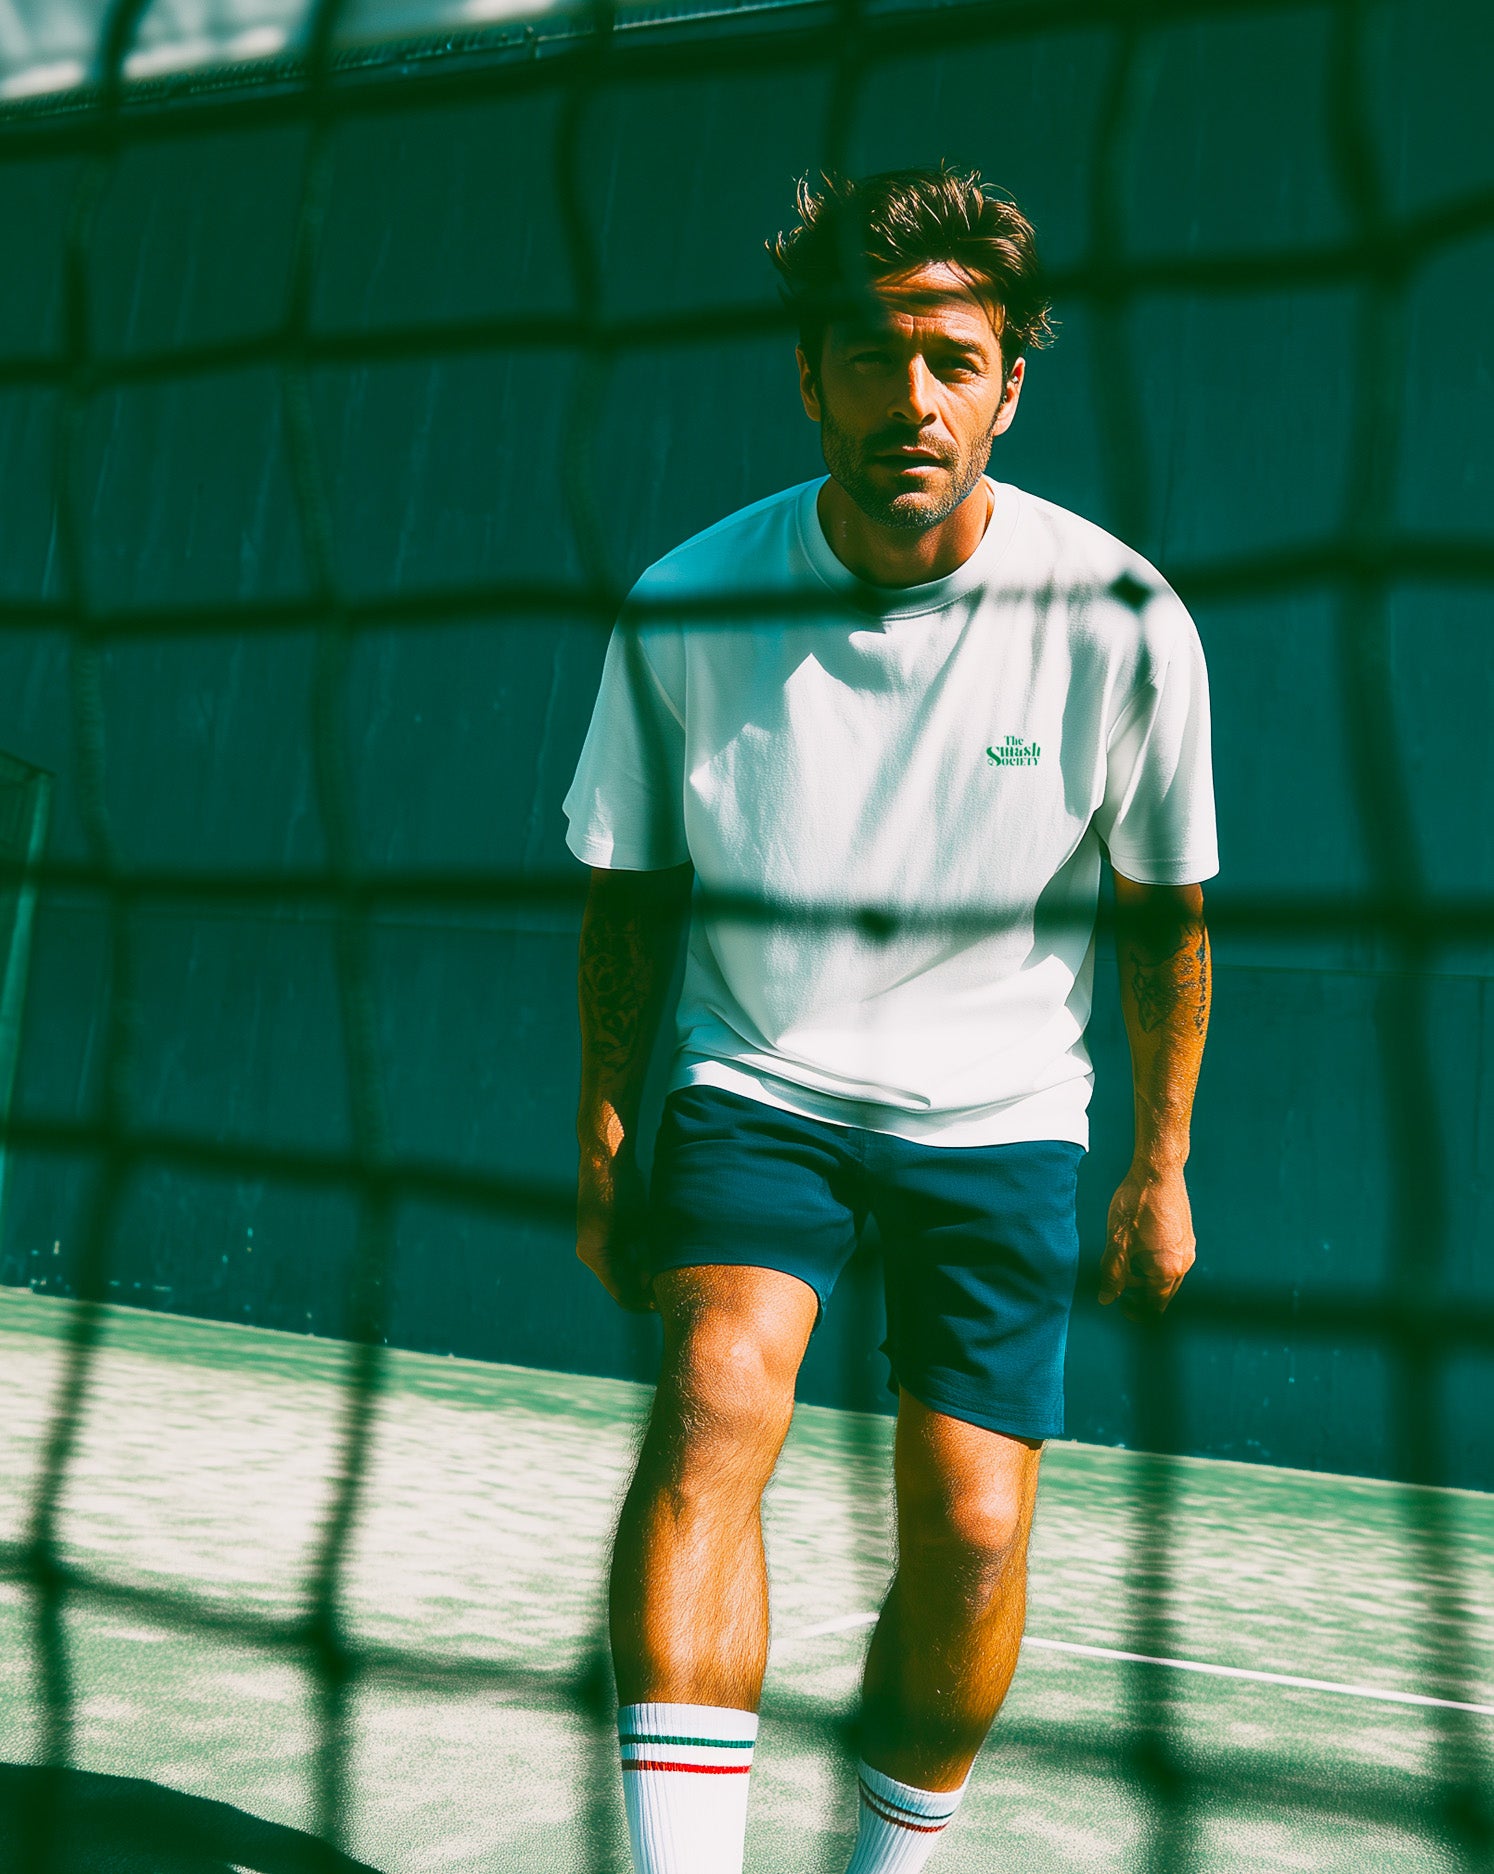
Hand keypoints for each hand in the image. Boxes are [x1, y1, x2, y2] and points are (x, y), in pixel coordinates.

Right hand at [577, 1144, 654, 1313]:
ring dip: (643, 1273)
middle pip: (622, 1285)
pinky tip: (658, 1252)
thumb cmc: (624, 1187)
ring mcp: (592, 1241)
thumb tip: (660, 1280)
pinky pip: (619, 1254)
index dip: (646, 1303)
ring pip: (622, 1269)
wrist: (605, 1155)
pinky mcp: (600, 1230)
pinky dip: (637, 1258)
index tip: (668, 1303)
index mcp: (596, 1255)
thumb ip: (649, 1255)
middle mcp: (590, 1252)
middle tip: (673, 1289)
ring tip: (669, 1271)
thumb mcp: (642, 1224)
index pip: (623, 1295)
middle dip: (646, 1289)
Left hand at [1099, 1167, 1195, 1318]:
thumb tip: (1107, 1299)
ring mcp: (1188, 1248)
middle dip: (1141, 1295)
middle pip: (1163, 1293)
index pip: (1155, 1305)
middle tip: (1118, 1287)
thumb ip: (1112, 1274)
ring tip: (1125, 1264)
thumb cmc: (1136, 1206)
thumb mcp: (1118, 1242)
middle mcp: (1184, 1263)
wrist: (1158, 1172)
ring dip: (1147, 1277)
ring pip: (1168, 1275)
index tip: (1122, 1308)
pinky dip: (1155, 1262)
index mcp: (1167, 1270)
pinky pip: (1172, 1259)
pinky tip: (1139, 1246)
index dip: (1137, 1312)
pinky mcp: (1187, 1235)